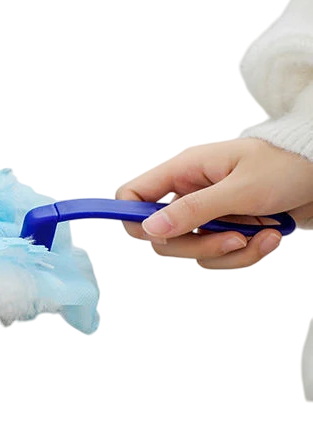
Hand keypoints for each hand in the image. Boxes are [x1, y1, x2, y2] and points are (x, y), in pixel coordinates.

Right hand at [115, 138, 312, 268]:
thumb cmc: (288, 166)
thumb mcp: (242, 189)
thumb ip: (194, 210)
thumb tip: (150, 228)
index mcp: (184, 171)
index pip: (132, 195)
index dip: (134, 219)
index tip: (158, 235)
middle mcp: (189, 192)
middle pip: (162, 235)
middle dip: (197, 245)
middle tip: (231, 240)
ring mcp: (208, 213)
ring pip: (193, 250)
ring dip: (230, 252)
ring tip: (263, 236)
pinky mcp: (228, 229)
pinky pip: (219, 256)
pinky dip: (246, 254)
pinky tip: (271, 236)